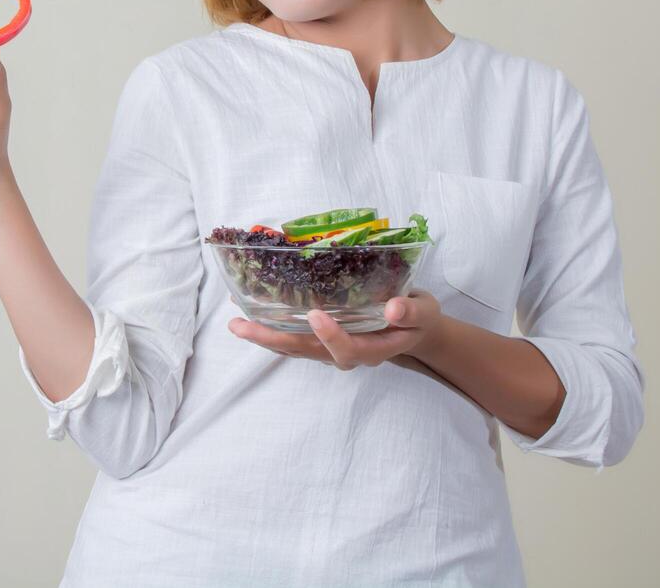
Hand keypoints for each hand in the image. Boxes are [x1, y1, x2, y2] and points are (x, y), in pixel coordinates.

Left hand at [228, 290, 443, 369]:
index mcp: (372, 348)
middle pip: (307, 351)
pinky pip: (293, 338)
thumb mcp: (424, 311)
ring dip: (264, 336)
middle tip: (243, 326)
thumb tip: (393, 308)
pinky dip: (271, 327)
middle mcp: (346, 352)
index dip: (330, 336)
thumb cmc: (418, 317)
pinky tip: (249, 314)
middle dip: (274, 339)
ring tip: (235, 322)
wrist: (414, 326)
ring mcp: (331, 348)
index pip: (348, 349)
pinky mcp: (321, 339)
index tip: (315, 315)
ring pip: (294, 347)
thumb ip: (412, 312)